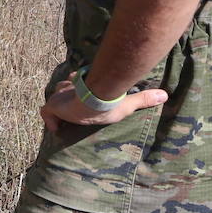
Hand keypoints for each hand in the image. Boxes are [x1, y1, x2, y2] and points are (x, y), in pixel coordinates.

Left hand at [40, 73, 168, 132]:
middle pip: (62, 88)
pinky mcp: (54, 106)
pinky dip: (50, 121)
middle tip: (71, 110)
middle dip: (65, 97)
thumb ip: (142, 99)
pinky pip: (46, 113)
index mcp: (85, 86)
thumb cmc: (109, 103)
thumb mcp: (126, 102)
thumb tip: (165, 95)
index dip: (77, 88)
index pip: (77, 82)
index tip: (79, 96)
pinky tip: (56, 130)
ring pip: (54, 99)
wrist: (94, 103)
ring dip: (58, 108)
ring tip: (65, 120)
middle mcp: (70, 88)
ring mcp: (60, 96)